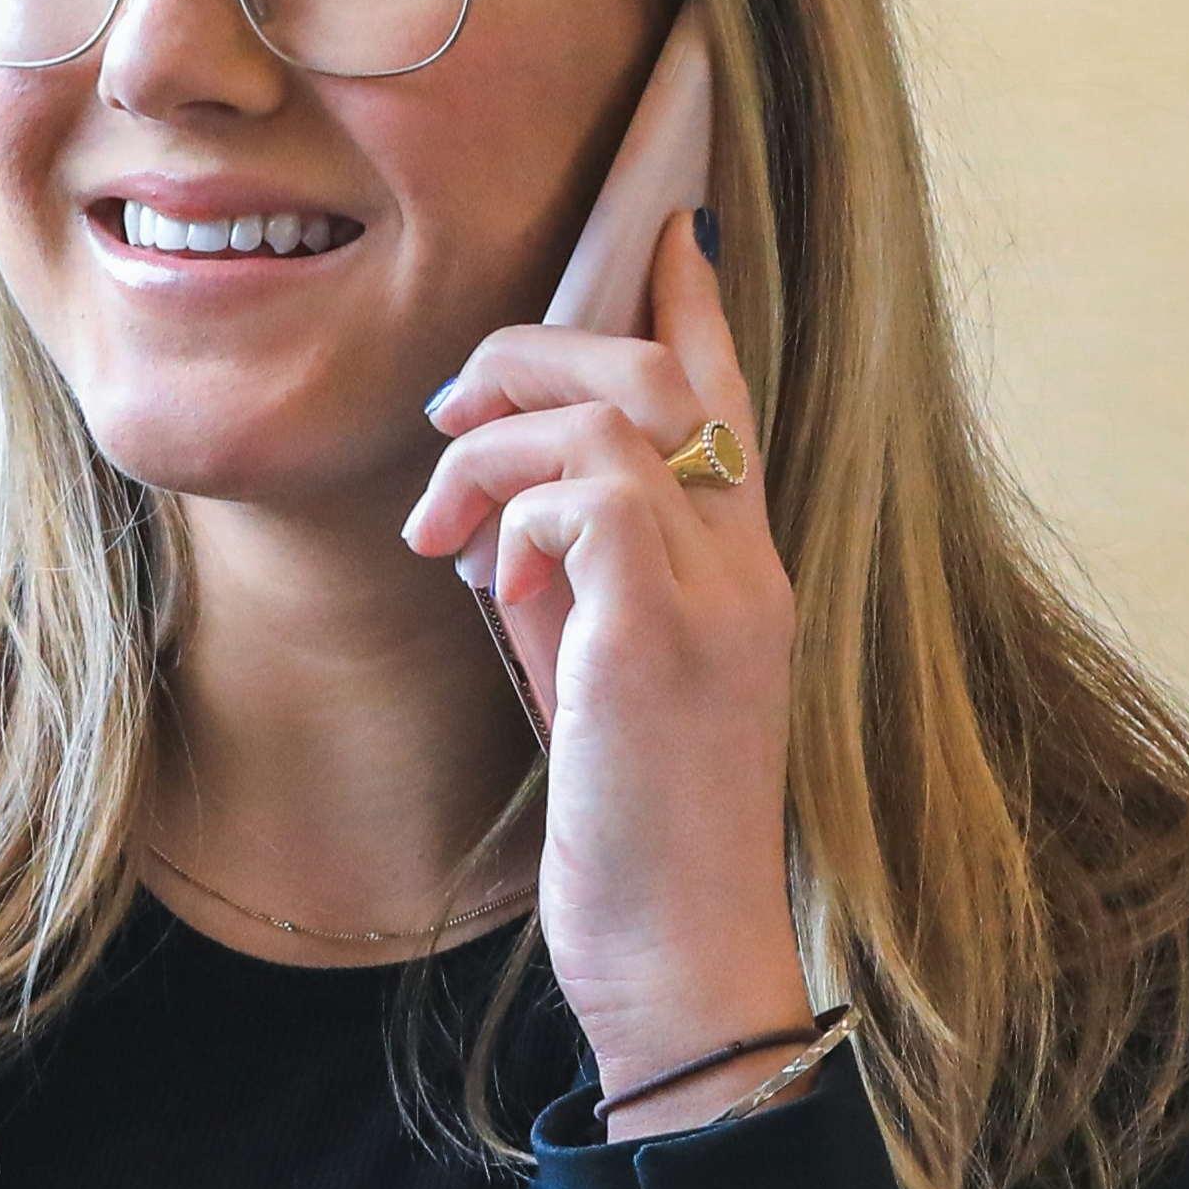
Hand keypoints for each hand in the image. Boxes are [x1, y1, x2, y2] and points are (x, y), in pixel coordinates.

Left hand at [406, 214, 812, 1134]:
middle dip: (535, 354)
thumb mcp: (596, 682)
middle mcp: (748, 565)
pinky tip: (486, 576)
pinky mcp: (662, 637)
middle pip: (659, 370)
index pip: (730, 396)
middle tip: (449, 415)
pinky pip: (589, 492)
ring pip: (616, 411)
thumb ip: (573, 587)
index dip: (692, 303)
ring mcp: (717, 596)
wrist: (681, 959)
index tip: (663, 230)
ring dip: (500, 438)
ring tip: (441, 517)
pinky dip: (517, 511)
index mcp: (743, 570)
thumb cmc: (633, 837)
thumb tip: (503, 517)